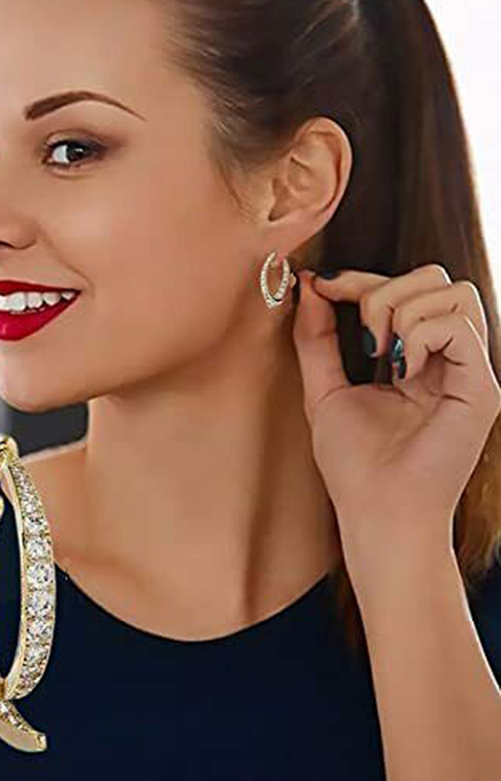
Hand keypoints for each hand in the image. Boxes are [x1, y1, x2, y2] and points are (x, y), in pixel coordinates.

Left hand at [291, 264, 500, 579]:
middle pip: (434, 278)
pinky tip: (400, 370)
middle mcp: (447, 359)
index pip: (403, 288)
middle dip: (382, 290)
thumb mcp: (323, 388)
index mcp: (416, 357)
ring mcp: (468, 371)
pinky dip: (420, 333)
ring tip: (378, 354)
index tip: (322, 286)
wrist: (375, 513)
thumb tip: (310, 284)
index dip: (361, 278)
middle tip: (359, 337)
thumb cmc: (353, 463)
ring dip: (400, 310)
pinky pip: (459, 325)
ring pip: (452, 292)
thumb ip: (316, 337)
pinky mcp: (481, 388)